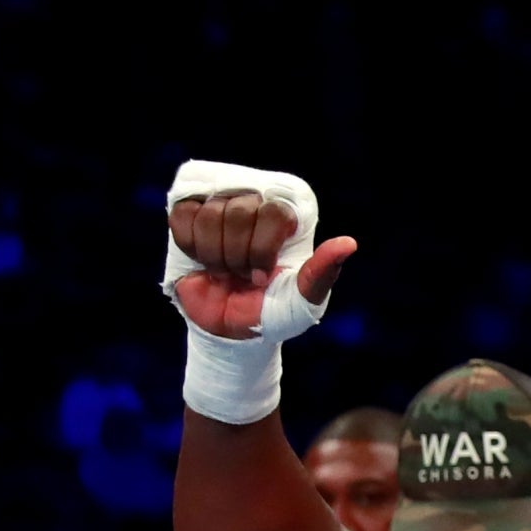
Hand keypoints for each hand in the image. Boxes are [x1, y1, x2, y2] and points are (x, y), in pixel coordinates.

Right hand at [166, 190, 353, 339]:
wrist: (232, 328)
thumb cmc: (274, 311)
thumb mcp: (303, 299)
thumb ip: (322, 272)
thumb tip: (348, 243)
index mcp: (291, 217)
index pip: (276, 211)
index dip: (263, 248)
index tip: (265, 275)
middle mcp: (259, 202)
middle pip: (241, 211)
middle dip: (239, 255)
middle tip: (244, 277)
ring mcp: (223, 204)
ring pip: (210, 213)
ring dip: (215, 254)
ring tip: (225, 271)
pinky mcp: (190, 212)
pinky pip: (182, 215)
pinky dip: (191, 246)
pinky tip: (202, 259)